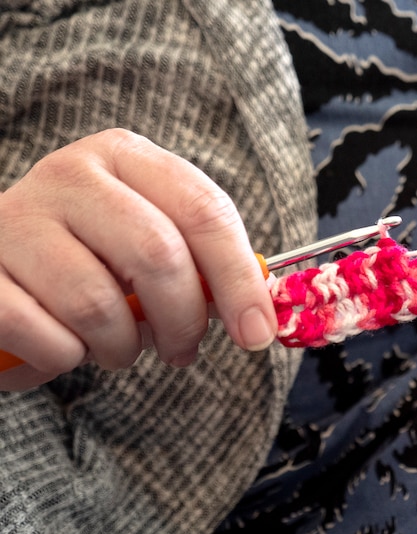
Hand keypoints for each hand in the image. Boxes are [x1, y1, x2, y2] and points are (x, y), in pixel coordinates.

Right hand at [0, 129, 276, 389]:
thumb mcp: (148, 245)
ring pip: (98, 303)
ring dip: (120, 347)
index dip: (239, 280)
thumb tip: (256, 315)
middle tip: (181, 350)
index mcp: (125, 158)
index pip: (204, 212)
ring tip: (116, 348)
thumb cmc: (90, 259)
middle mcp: (70, 175)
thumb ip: (199, 267)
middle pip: (158, 254)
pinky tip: (64, 349)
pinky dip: (65, 358)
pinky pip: (43, 334)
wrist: (0, 267)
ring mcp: (16, 219)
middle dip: (183, 320)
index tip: (256, 332)